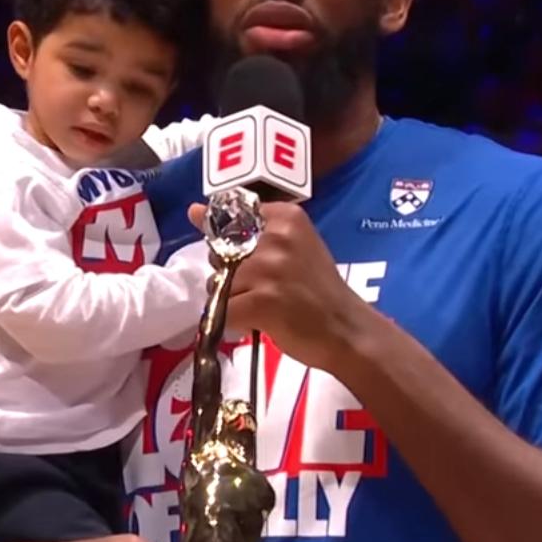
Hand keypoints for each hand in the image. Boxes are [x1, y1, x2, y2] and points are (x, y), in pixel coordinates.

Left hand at [188, 201, 375, 376]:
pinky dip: (232, 322)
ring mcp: (269, 268)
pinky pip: (224, 310)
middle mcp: (277, 236)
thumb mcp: (293, 247)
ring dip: (231, 301)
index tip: (243, 258)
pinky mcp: (263, 300)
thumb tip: (192, 209)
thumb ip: (247, 229)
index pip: (230, 218)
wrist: (349, 331)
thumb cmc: (318, 291)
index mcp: (285, 217)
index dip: (228, 243)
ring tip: (261, 309)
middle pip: (221, 253)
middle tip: (264, 290)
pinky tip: (255, 323)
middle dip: (231, 275)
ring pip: (219, 283)